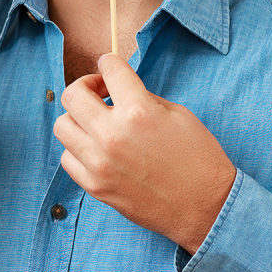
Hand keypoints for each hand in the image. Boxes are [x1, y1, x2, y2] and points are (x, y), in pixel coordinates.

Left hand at [54, 54, 235, 253]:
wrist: (208, 209)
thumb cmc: (199, 159)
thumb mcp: (178, 114)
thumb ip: (142, 97)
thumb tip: (118, 89)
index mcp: (138, 112)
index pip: (109, 69)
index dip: (110, 62)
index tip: (111, 67)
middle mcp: (112, 135)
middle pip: (73, 94)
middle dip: (86, 85)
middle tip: (101, 92)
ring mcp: (100, 163)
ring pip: (62, 125)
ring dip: (77, 117)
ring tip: (96, 122)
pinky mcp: (95, 187)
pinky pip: (67, 158)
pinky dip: (78, 148)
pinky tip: (96, 148)